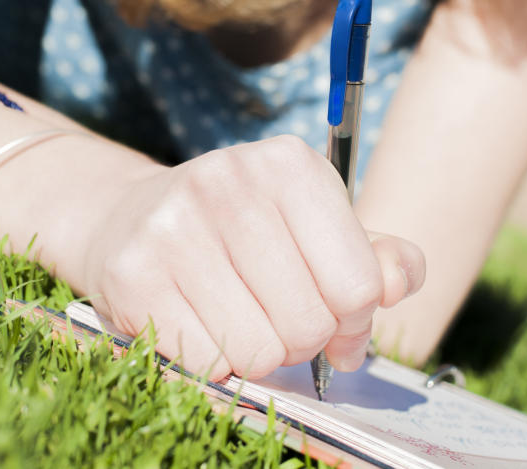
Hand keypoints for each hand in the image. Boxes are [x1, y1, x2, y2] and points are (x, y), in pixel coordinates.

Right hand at [81, 135, 424, 380]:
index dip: (353, 323)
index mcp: (290, 164)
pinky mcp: (133, 272)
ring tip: (236, 320)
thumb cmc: (240, 233)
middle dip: (300, 340)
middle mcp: (230, 181)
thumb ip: (373, 258)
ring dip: (256, 354)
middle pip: (309, 324)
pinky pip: (206, 362)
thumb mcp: (315, 228)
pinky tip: (197, 324)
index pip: (359, 286)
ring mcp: (175, 225)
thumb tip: (397, 283)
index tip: (333, 320)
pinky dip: (212, 363)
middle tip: (275, 318)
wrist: (129, 219)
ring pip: (258, 350)